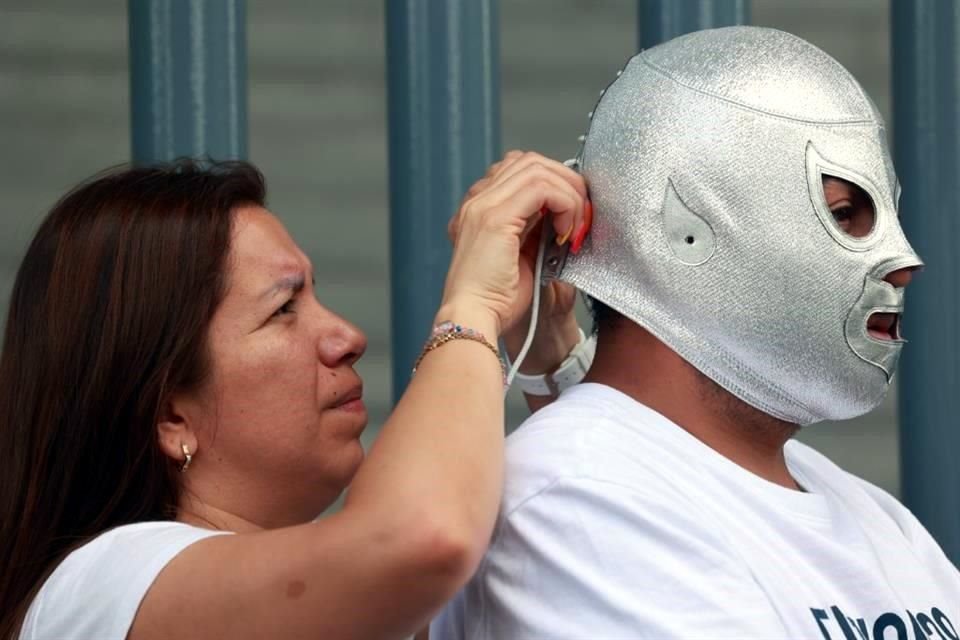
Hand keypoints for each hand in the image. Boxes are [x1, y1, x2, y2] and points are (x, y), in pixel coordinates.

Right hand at [441, 151, 588, 335]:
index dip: (553, 184)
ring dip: (568, 194)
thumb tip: (564, 214)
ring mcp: (482, 205)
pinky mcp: (495, 218)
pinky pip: (542, 188)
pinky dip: (564, 204)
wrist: (475, 320)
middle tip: (581, 217)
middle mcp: (477, 201)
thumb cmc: (496, 300)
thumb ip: (536, 228)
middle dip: (566, 183)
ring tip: (574, 227)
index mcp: (480, 209)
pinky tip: (566, 232)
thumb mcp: (521, 255)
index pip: (519, 170)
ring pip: (538, 169)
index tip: (571, 214)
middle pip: (530, 161)